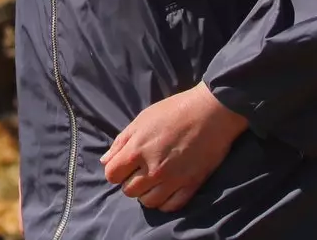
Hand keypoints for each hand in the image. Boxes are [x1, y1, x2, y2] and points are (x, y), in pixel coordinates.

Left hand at [100, 83, 248, 212]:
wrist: (211, 112)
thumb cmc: (174, 111)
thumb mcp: (141, 120)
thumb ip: (121, 142)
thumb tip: (106, 161)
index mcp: (137, 150)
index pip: (112, 175)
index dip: (115, 171)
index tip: (122, 166)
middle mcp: (153, 169)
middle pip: (129, 191)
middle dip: (130, 182)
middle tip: (139, 172)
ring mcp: (173, 179)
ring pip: (149, 202)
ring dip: (146, 194)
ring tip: (152, 182)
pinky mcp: (191, 185)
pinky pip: (171, 206)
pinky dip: (165, 202)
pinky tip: (166, 190)